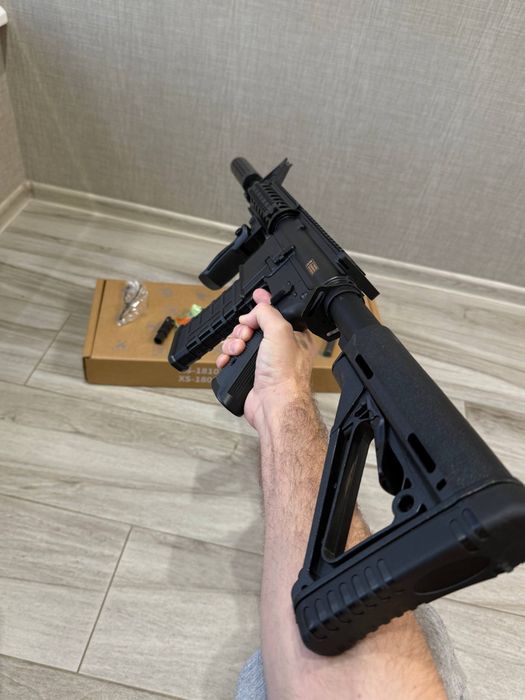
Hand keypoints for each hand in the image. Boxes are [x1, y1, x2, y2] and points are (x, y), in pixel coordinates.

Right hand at [216, 288, 317, 430]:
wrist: (273, 404)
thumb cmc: (285, 374)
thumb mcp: (279, 330)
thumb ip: (266, 313)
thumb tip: (251, 313)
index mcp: (294, 336)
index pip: (276, 313)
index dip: (264, 305)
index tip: (256, 297)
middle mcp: (279, 348)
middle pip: (252, 326)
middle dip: (243, 329)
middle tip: (245, 336)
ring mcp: (263, 362)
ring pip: (239, 342)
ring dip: (232, 343)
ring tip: (236, 351)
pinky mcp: (249, 374)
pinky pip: (232, 359)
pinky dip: (226, 358)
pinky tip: (228, 360)